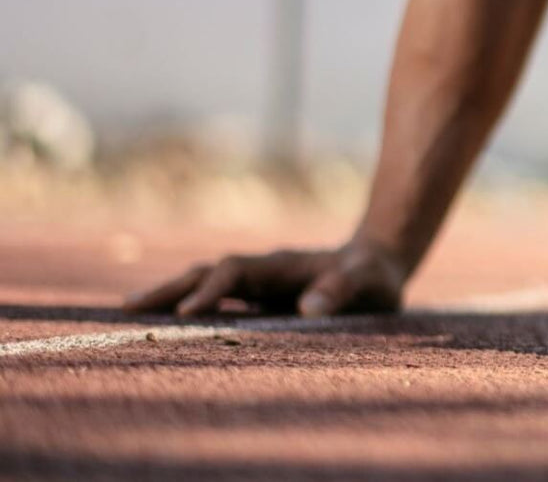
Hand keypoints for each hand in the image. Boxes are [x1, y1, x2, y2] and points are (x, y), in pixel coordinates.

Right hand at [123, 240, 409, 317]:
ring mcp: (256, 285)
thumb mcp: (369, 281)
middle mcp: (261, 271)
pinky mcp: (258, 300)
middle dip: (169, 289)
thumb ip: (343, 290)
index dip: (212, 290)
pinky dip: (188, 309)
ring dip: (170, 298)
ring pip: (203, 286)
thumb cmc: (374, 275)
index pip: (236, 272)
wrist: (377, 264)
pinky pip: (215, 303)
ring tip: (129, 315)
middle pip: (206, 273)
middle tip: (126, 309)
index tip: (189, 313)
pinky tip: (163, 327)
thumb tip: (309, 308)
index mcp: (281, 265)